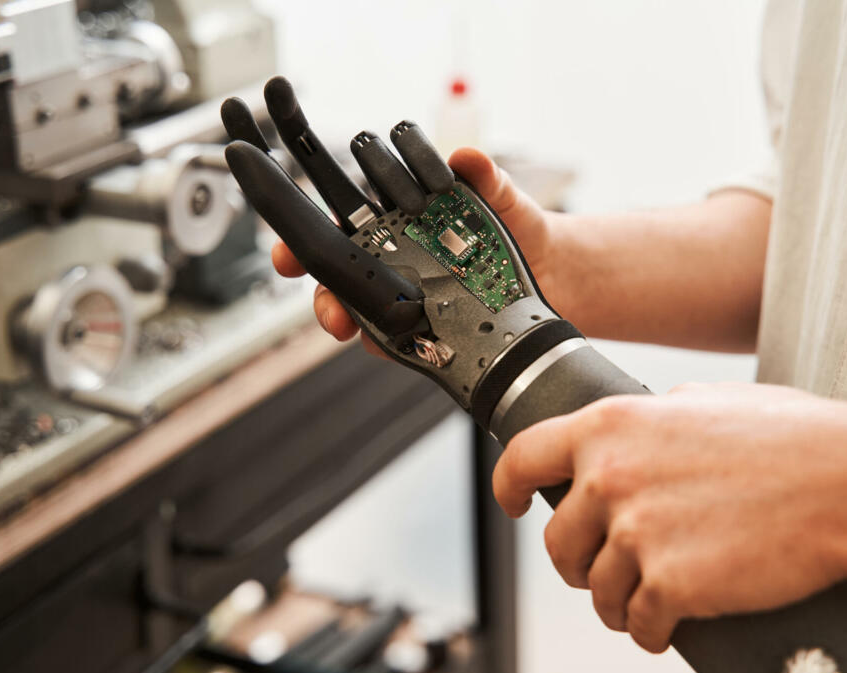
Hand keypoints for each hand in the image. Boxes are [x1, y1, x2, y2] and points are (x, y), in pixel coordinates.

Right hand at [272, 148, 551, 348]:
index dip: (305, 230)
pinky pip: (393, 338)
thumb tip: (465, 156)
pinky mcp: (427, 327)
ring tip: (346, 323)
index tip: (288, 242)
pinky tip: (389, 342)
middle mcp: (395, 255)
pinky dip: (385, 342)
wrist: (558, 274)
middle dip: (317, 284)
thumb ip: (485, 178)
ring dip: (342, 316)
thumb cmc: (523, 228)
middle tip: (319, 294)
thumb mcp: (505, 197)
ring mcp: (409, 294)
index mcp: (400, 216)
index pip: (342, 218)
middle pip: (338, 270)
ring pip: (357, 306)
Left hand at [492, 382, 846, 652]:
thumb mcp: (706, 400)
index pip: (524, 455)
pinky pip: (639, 623)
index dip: (508, 485)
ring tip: (643, 599)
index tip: (512, 503)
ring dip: (617, 600)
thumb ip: (653, 413)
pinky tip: (668, 622)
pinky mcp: (669, 583)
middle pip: (559, 540)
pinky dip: (650, 629)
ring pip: (597, 589)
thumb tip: (635, 422)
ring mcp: (636, 532)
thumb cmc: (791, 438)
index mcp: (611, 426)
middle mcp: (610, 477)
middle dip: (576, 561)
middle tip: (601, 568)